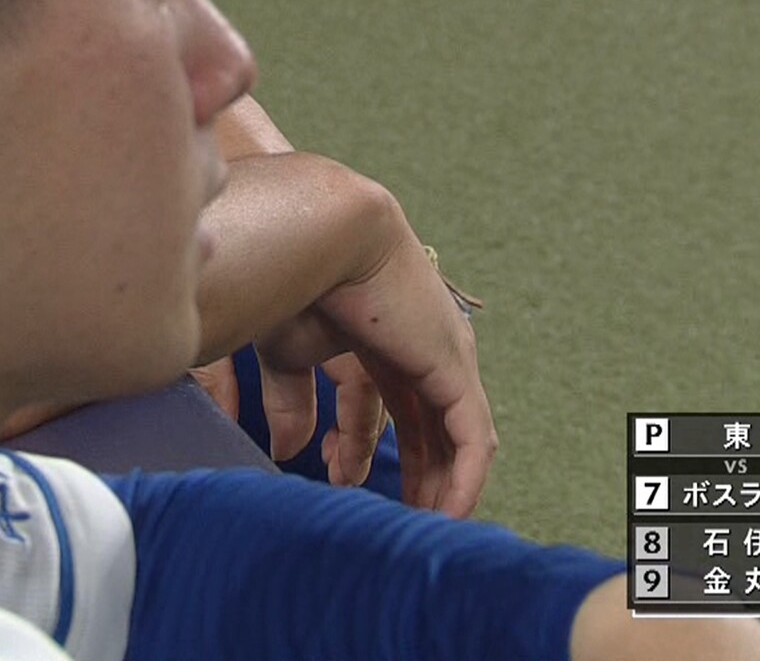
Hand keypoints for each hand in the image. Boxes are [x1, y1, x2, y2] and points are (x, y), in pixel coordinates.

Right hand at [253, 203, 496, 516]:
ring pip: (455, 435)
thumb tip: (286, 452)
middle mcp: (414, 345)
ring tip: (425, 525)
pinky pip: (473, 438)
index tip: (337, 481)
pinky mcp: (456, 367)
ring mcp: (442, 354)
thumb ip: (290, 402)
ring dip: (441, 484)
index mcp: (372, 336)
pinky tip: (446, 513)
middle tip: (399, 520)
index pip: (382, 403)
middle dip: (413, 472)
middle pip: (426, 423)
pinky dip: (463, 479)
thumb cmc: (291, 279)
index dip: (360, 447)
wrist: (320, 234)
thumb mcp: (286, 355)